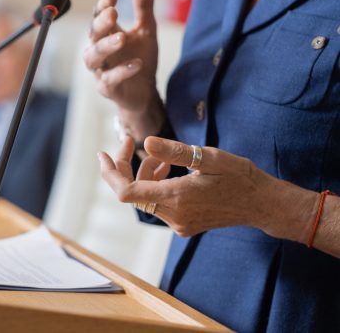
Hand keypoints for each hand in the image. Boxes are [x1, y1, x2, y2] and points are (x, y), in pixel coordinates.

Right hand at [84, 0, 158, 112]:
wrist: (144, 92)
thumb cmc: (140, 58)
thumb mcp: (146, 29)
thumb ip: (143, 5)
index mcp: (106, 34)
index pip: (98, 16)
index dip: (103, 5)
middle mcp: (99, 51)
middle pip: (92, 35)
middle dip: (100, 24)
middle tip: (113, 13)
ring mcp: (101, 70)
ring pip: (93, 58)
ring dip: (105, 47)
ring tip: (122, 38)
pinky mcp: (107, 88)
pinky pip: (109, 80)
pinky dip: (122, 71)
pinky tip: (136, 64)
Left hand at [97, 136, 316, 239]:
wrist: (262, 204)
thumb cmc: (240, 177)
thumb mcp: (210, 157)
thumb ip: (175, 152)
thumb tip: (146, 143)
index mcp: (177, 198)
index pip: (125, 191)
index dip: (110, 173)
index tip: (103, 153)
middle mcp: (173, 215)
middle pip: (132, 192)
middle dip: (126, 167)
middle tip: (128, 142)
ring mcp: (178, 224)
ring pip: (145, 197)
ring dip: (144, 174)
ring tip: (160, 157)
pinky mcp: (183, 225)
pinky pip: (158, 204)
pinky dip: (156, 185)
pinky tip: (168, 171)